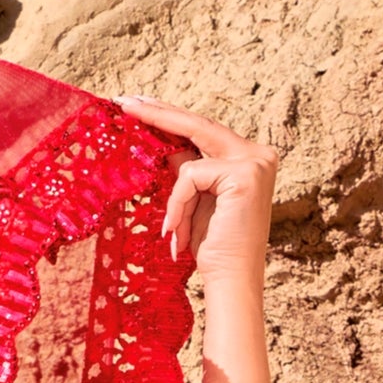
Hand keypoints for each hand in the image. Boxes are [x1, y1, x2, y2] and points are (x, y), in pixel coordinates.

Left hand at [125, 94, 273, 273]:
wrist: (230, 280)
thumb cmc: (212, 246)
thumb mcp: (194, 199)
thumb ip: (185, 168)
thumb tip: (159, 139)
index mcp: (248, 157)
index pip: (201, 129)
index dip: (168, 116)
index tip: (139, 103)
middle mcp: (257, 154)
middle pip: (196, 125)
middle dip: (156, 114)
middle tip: (124, 102)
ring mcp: (255, 161)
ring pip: (189, 162)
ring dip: (175, 201)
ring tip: (175, 231)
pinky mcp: (245, 174)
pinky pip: (189, 177)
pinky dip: (177, 205)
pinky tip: (178, 231)